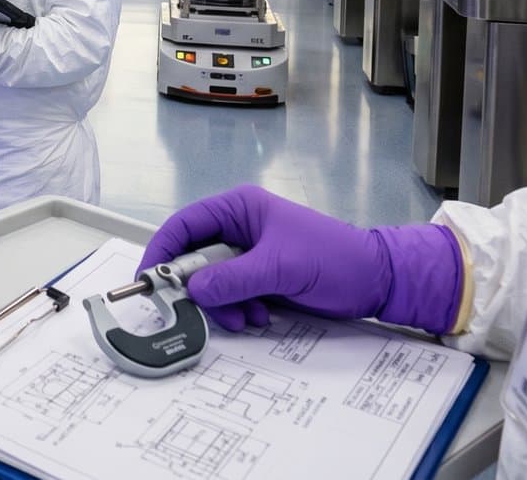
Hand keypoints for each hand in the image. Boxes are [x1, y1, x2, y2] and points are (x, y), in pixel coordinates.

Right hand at [140, 185, 463, 334]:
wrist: (378, 281)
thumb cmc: (333, 259)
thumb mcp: (280, 268)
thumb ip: (232, 279)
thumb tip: (192, 291)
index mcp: (239, 208)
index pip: (185, 224)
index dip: (162, 250)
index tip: (149, 279)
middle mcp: (239, 228)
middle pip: (194, 257)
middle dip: (199, 288)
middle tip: (201, 311)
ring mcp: (249, 254)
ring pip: (211, 282)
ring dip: (223, 304)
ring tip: (248, 317)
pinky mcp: (260, 277)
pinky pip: (231, 294)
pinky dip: (239, 309)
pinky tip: (261, 316)